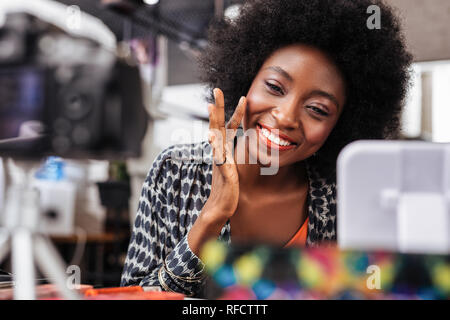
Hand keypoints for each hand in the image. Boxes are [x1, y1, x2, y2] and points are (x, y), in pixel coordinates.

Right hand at [203, 88, 246, 222]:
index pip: (228, 126)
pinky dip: (216, 148)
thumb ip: (234, 153)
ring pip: (215, 137)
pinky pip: (219, 158)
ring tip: (211, 108)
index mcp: (224, 149)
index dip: (235, 112)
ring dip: (212, 122)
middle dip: (217, 107)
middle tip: (216, 90)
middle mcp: (219, 151)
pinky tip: (213, 138)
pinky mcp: (222, 172)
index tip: (242, 97)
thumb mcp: (232, 165)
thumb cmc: (228, 186)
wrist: (221, 206)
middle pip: (217, 125)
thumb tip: (242, 143)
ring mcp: (219, 160)